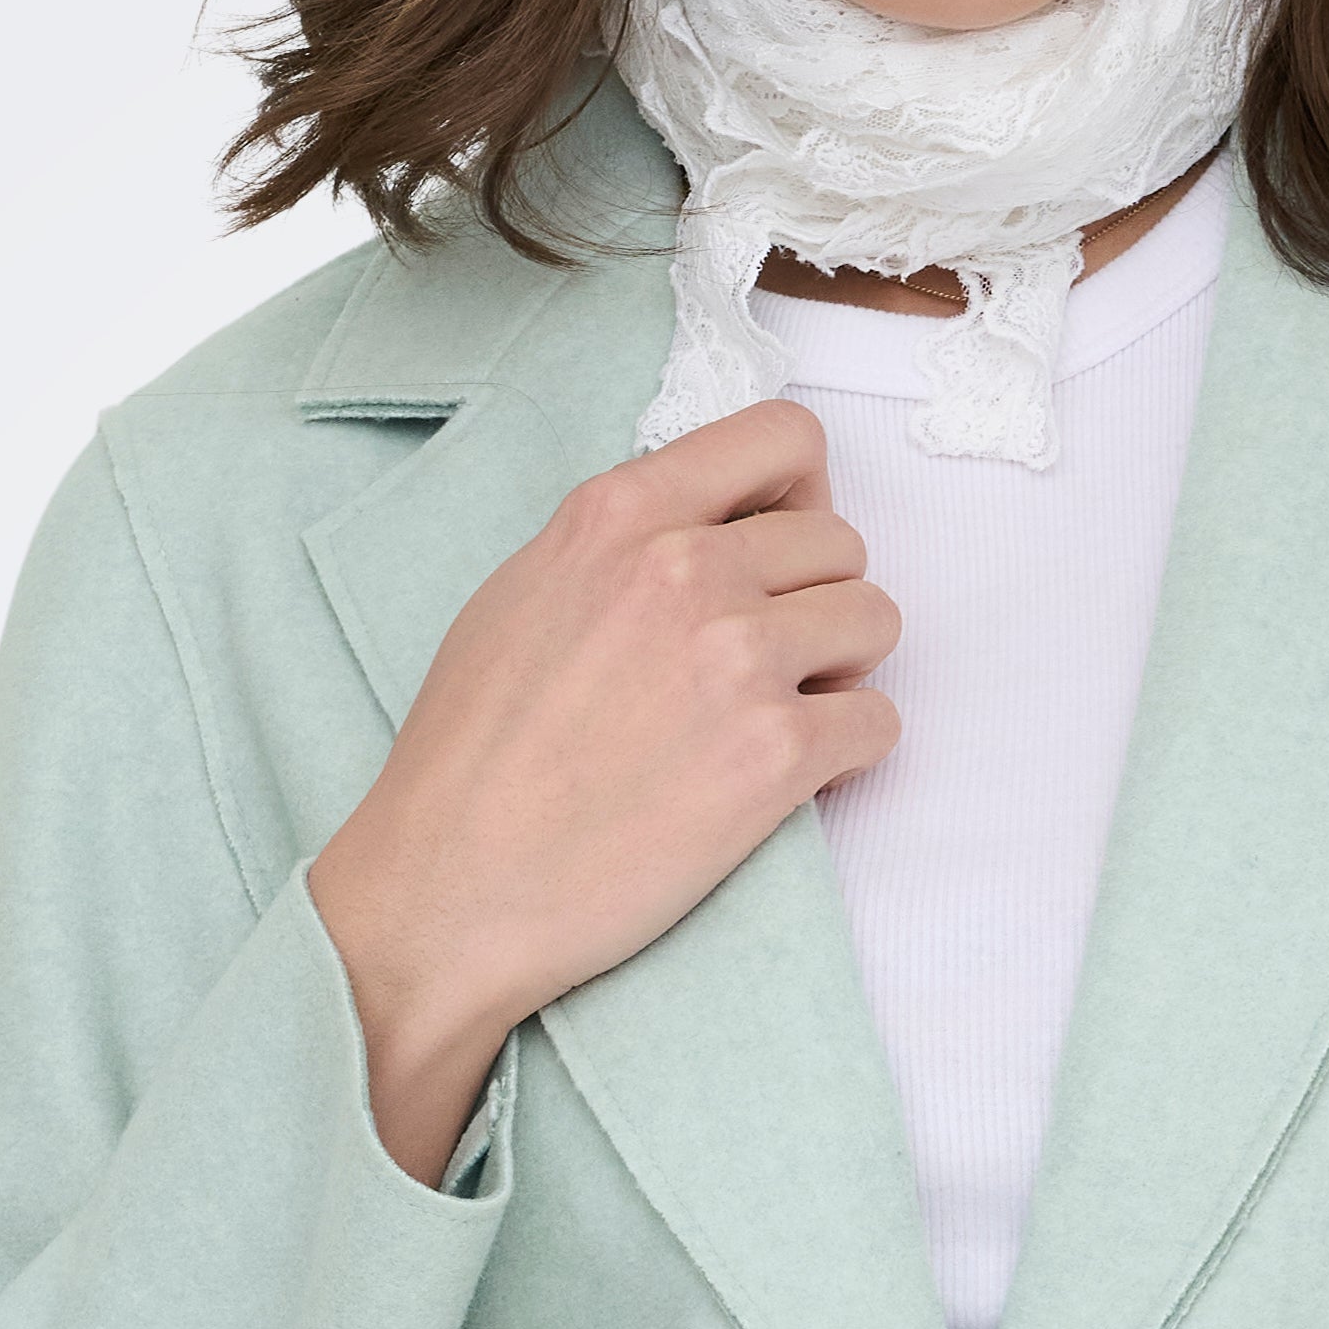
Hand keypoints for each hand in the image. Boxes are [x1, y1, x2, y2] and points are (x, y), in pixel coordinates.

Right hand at [308, 400, 897, 1180]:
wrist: (450, 890)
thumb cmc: (468, 758)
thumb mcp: (521, 594)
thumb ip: (622, 545)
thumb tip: (701, 530)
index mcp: (620, 515)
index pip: (782, 439)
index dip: (802, 495)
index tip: (781, 547)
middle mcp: (688, 568)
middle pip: (840, 541)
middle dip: (817, 600)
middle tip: (767, 662)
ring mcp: (739, 659)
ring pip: (875, 620)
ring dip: (844, 669)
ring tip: (778, 715)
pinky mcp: (776, 756)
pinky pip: (878, 722)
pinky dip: (850, 751)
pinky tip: (790, 777)